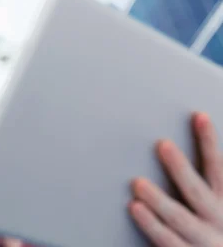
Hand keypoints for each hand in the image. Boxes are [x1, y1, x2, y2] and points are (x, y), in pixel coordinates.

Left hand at [129, 112, 222, 245]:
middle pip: (198, 191)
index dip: (209, 142)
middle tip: (163, 145)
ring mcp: (203, 240)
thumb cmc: (217, 228)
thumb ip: (211, 178)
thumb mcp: (220, 202)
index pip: (218, 168)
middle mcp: (218, 220)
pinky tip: (135, 207)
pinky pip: (168, 240)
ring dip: (158, 199)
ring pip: (179, 217)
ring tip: (137, 182)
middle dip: (181, 168)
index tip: (199, 116)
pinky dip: (151, 224)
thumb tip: (200, 125)